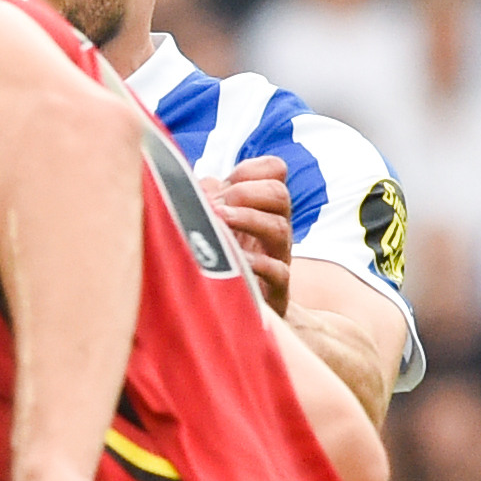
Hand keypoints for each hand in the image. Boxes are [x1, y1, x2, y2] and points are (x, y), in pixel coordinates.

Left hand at [200, 156, 291, 314]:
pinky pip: (280, 272)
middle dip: (245, 193)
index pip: (274, 170)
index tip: (224, 181)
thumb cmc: (218, 259)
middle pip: (279, 194)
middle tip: (215, 206)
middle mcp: (274, 228)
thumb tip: (199, 185)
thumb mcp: (210, 222)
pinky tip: (237, 260)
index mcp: (261, 207)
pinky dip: (260, 263)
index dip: (250, 169)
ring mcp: (278, 257)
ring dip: (248, 219)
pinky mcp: (276, 289)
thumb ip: (205, 196)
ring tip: (219, 221)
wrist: (233, 311)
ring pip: (281, 228)